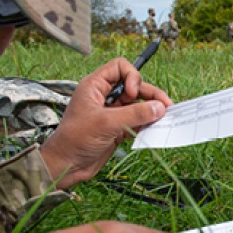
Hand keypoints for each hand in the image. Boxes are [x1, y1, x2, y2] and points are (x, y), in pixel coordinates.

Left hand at [40, 58, 172, 188]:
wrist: (66, 166)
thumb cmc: (75, 140)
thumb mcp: (106, 123)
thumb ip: (135, 114)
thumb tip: (159, 108)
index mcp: (95, 86)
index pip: (120, 67)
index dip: (132, 77)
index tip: (133, 94)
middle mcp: (104, 96)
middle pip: (134, 86)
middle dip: (150, 94)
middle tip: (166, 106)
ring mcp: (111, 112)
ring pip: (137, 104)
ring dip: (151, 110)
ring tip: (164, 119)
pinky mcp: (117, 128)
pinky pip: (137, 120)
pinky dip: (146, 124)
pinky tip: (153, 129)